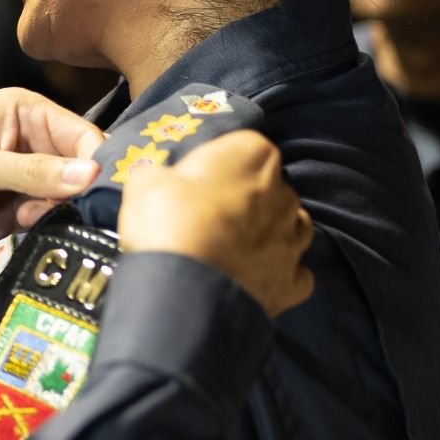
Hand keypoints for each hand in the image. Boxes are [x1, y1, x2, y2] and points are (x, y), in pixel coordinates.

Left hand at [0, 88, 103, 258]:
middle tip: (60, 208)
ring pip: (72, 199)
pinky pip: (52, 221)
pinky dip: (46, 227)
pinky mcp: (20, 212)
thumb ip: (33, 172)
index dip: (98, 162)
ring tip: (26, 216)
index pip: (83, 135)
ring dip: (61, 212)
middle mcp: (34, 142)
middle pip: (85, 169)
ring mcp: (29, 180)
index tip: (105, 191)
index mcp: (26, 112)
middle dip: (81, 192)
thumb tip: (90, 175)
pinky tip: (21, 226)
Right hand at [117, 131, 314, 317]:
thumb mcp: (145, 182)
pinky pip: (294, 275)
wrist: (185, 291)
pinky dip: (278, 275)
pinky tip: (253, 278)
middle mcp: (284, 193)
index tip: (193, 182)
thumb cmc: (169, 222)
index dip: (217, 164)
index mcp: (253, 155)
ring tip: (235, 246)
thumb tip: (156, 178)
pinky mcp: (293, 282)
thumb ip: (159, 174)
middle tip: (207, 216)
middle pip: (270, 188)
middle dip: (247, 198)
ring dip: (270, 232)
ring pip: (292, 227)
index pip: (243, 147)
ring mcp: (293, 240)